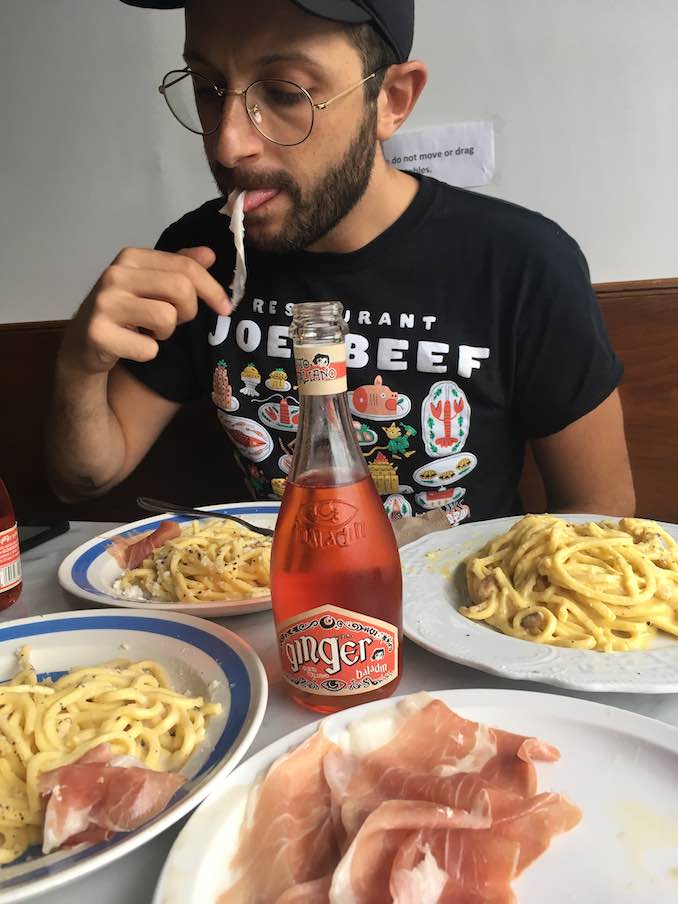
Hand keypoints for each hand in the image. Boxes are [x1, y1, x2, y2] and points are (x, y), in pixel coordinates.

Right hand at [61, 247, 231, 374]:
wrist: (83, 344)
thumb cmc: (124, 313)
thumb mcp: (150, 285)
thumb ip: (179, 268)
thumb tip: (210, 255)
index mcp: (131, 257)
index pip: (185, 266)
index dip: (212, 289)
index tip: (225, 307)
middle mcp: (115, 274)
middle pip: (181, 289)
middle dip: (187, 312)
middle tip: (171, 321)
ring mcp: (104, 304)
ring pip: (167, 318)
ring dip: (165, 333)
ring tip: (147, 331)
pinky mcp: (99, 334)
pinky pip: (149, 349)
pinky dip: (147, 352)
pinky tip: (131, 345)